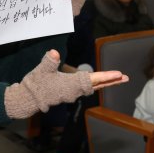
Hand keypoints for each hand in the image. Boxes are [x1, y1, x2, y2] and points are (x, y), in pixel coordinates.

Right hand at [5, 50, 128, 118]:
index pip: (93, 79)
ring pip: (93, 87)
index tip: (118, 74)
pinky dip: (97, 84)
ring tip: (118, 79)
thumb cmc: (36, 84)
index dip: (107, 76)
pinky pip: (87, 88)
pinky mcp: (69, 93)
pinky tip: (101, 82)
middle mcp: (75, 90)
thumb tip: (53, 52)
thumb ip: (48, 61)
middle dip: (112, 81)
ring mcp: (73, 93)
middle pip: (98, 85)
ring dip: (106, 83)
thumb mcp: (41, 70)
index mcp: (72, 84)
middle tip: (126, 77)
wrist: (27, 99)